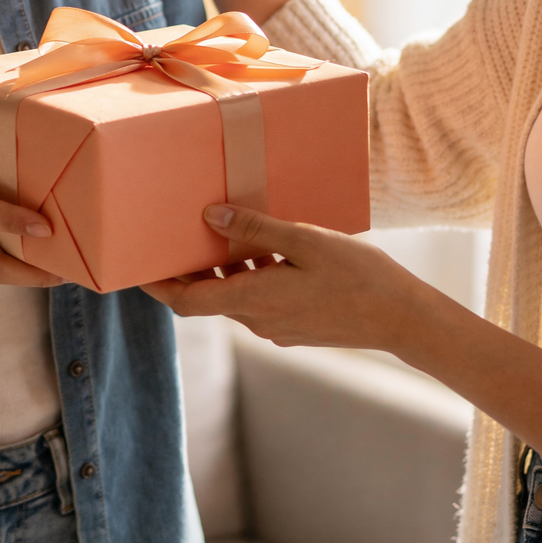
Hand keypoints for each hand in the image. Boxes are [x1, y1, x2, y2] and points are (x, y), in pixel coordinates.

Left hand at [144, 204, 432, 352]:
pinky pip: (258, 298)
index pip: (186, 301)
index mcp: (253, 301)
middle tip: (170, 235)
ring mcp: (276, 326)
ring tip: (218, 229)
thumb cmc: (358, 277)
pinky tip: (265, 246)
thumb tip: (211, 215)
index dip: (158, 285)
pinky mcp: (293, 325)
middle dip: (186, 269)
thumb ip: (256, 230)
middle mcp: (257, 320)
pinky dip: (249, 274)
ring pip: (234, 295)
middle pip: (206, 297)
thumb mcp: (305, 242)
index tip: (137, 265)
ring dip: (222, 268)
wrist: (404, 320)